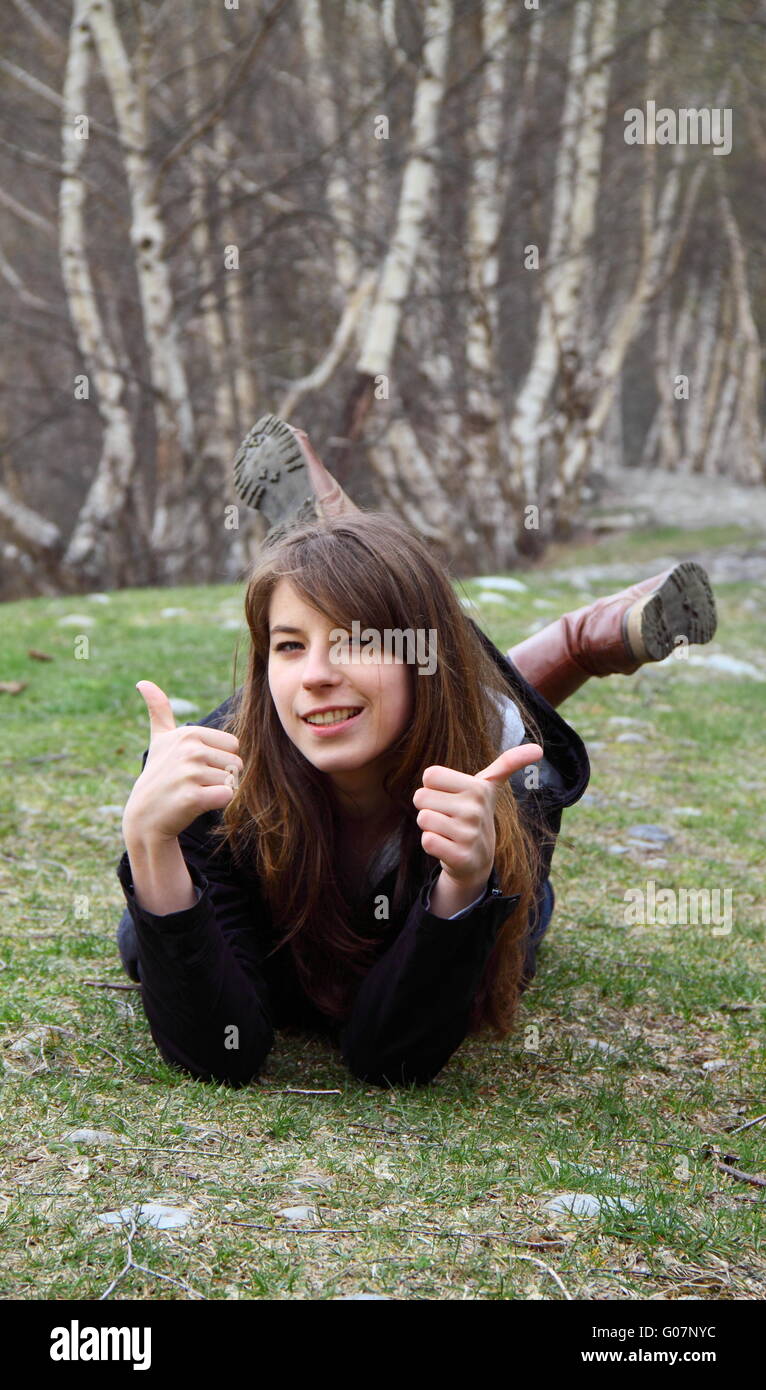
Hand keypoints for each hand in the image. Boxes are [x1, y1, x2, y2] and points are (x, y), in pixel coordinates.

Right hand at [121, 680, 243, 845]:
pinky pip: (227, 796)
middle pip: (236, 763)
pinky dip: (217, 804)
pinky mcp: (193, 797)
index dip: (220, 760)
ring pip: (233, 781)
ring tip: (193, 792)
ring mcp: (190, 772)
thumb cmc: (159, 776)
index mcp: (189, 733)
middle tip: (194, 783)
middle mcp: (190, 749)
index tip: (196, 767)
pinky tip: (195, 804)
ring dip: (217, 791)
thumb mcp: (159, 740)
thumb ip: (159, 710)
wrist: (145, 817)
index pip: (234, 746)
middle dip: (221, 776)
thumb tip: (143, 682)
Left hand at [412, 744, 543, 889]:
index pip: (430, 775)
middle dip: (430, 808)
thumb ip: (508, 763)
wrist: (478, 860)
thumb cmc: (475, 814)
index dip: (433, 788)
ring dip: (430, 827)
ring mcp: (469, 834)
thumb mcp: (490, 786)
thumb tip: (539, 749)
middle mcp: (476, 809)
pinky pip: (427, 841)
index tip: (451, 798)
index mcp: (479, 788)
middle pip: (421, 797)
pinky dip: (432, 844)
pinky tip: (448, 846)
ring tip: (449, 831)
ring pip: (423, 818)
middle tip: (449, 817)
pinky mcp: (460, 856)